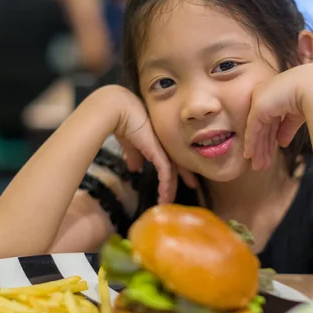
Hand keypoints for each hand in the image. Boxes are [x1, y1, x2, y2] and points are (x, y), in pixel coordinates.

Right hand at [100, 87, 196, 203]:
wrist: (120, 110)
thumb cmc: (124, 122)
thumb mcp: (130, 144)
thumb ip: (134, 156)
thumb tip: (135, 169)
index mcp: (159, 142)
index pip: (172, 156)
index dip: (179, 167)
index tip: (186, 176)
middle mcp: (165, 145)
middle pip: (178, 164)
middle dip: (185, 176)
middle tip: (192, 186)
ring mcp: (163, 149)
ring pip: (172, 173)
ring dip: (170, 189)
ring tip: (167, 202)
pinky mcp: (158, 153)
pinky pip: (166, 174)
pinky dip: (166, 187)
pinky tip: (164, 198)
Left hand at [243, 68, 307, 170]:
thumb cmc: (312, 97)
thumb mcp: (297, 115)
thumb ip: (287, 128)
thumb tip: (282, 144)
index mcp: (275, 94)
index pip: (270, 120)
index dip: (269, 139)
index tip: (269, 154)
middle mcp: (264, 95)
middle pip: (262, 127)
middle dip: (263, 147)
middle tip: (261, 164)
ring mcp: (259, 100)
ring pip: (257, 130)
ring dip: (258, 149)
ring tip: (258, 166)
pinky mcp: (257, 108)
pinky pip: (252, 129)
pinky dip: (251, 143)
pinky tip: (249, 155)